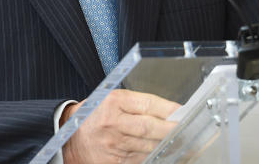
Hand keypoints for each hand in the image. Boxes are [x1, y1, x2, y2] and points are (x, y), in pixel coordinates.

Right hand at [61, 89, 179, 163]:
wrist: (70, 138)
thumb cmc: (94, 115)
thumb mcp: (112, 100)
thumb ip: (138, 104)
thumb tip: (168, 111)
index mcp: (113, 102)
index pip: (148, 104)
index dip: (169, 109)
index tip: (183, 112)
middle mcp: (113, 123)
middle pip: (150, 127)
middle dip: (171, 129)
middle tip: (188, 129)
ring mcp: (113, 145)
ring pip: (147, 146)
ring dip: (166, 144)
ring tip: (181, 141)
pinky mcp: (113, 162)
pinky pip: (139, 160)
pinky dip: (153, 156)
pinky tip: (163, 153)